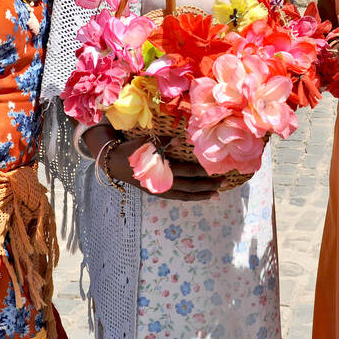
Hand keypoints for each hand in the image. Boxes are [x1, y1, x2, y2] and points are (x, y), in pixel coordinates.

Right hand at [99, 132, 225, 201]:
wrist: (114, 163)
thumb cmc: (132, 150)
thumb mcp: (146, 144)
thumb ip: (163, 143)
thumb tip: (180, 140)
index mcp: (161, 171)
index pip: (187, 172)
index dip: (203, 173)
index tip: (217, 171)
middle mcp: (162, 184)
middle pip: (190, 187)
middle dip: (208, 186)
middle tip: (224, 183)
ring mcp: (160, 190)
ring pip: (184, 195)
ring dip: (201, 195)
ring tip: (216, 194)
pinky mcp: (157, 192)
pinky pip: (177, 197)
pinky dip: (190, 197)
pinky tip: (198, 195)